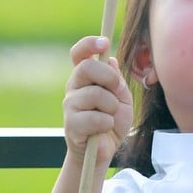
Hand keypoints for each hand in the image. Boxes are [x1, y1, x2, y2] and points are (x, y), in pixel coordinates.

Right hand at [62, 36, 132, 166]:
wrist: (105, 149)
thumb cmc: (112, 120)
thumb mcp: (122, 97)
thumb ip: (117, 80)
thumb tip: (111, 61)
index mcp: (85, 77)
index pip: (79, 54)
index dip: (89, 44)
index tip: (104, 43)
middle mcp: (74, 87)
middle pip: (85, 68)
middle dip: (108, 77)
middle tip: (117, 89)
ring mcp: (70, 105)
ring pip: (95, 94)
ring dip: (112, 106)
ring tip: (110, 116)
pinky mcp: (71, 124)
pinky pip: (96, 118)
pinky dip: (107, 123)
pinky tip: (103, 129)